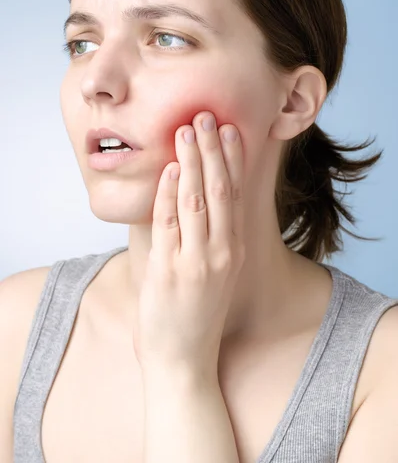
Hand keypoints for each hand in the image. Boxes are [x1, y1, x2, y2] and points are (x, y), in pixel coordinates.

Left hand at [132, 111, 244, 377]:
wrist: (184, 359)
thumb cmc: (194, 313)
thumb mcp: (213, 271)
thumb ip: (207, 235)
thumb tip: (192, 194)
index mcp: (233, 249)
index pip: (234, 195)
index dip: (233, 160)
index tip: (230, 130)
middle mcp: (221, 252)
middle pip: (218, 190)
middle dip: (212, 150)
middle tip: (207, 116)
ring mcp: (197, 261)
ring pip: (195, 200)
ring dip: (191, 162)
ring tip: (187, 130)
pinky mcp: (171, 271)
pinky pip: (169, 224)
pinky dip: (169, 195)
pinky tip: (169, 170)